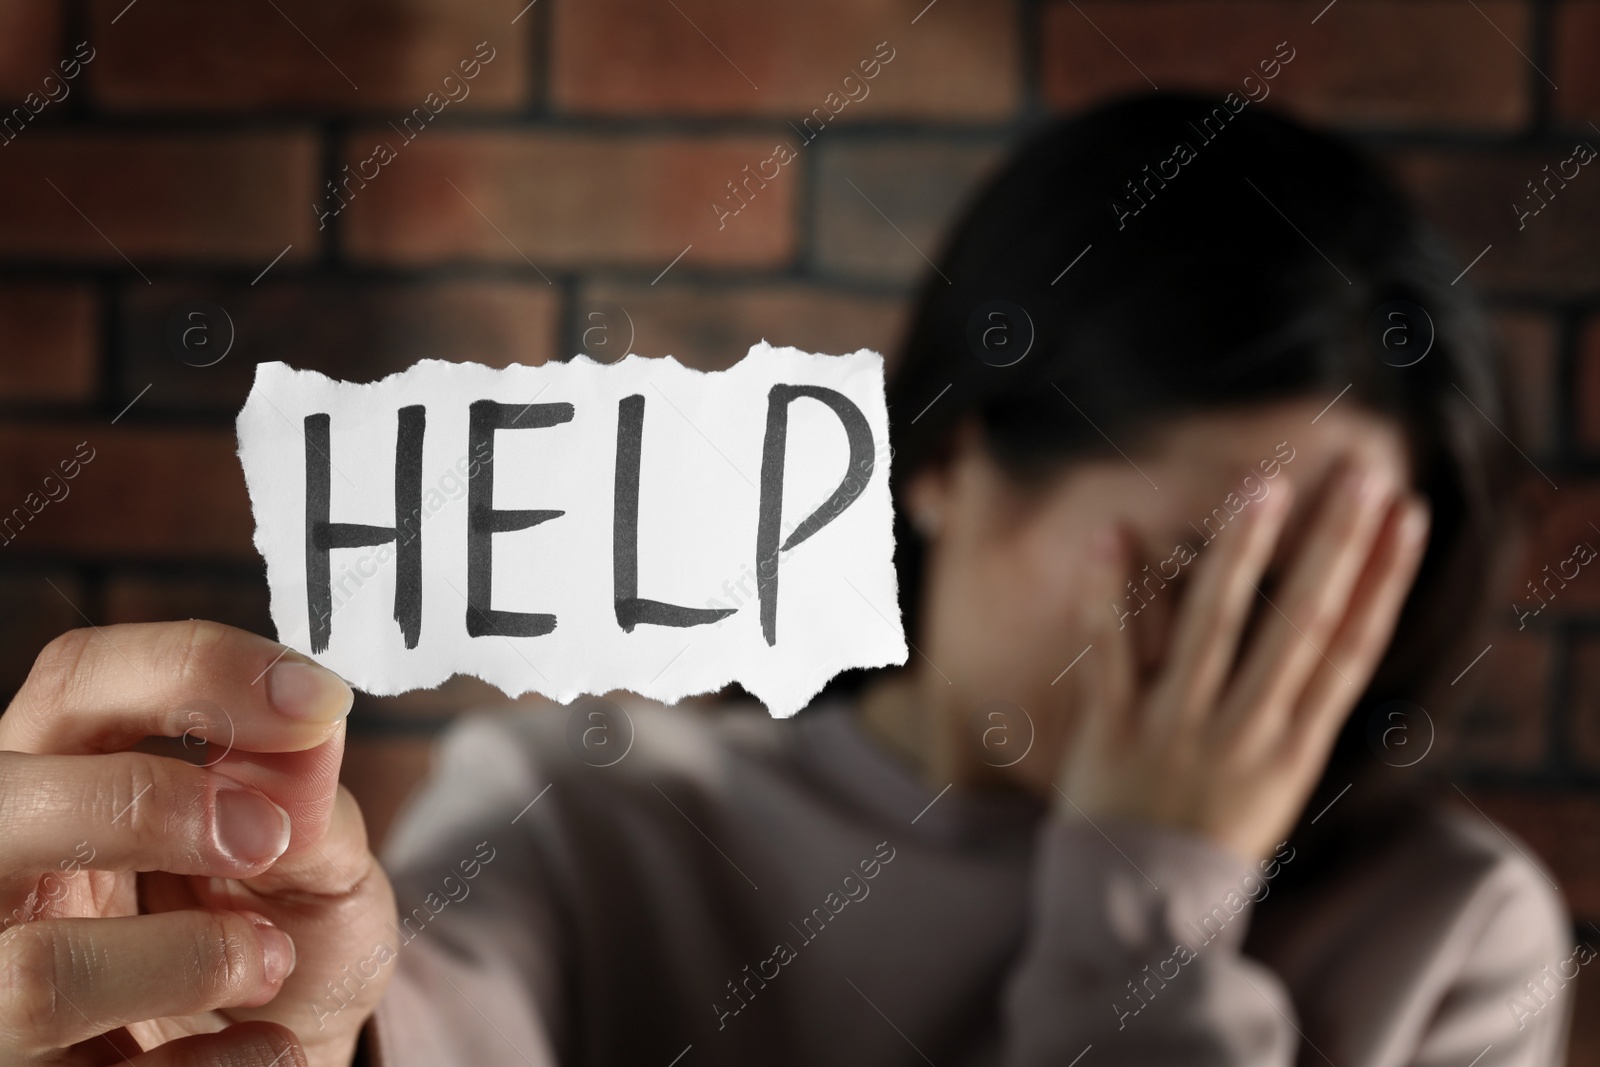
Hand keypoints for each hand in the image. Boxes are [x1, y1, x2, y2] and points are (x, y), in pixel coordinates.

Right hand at [0, 621, 397, 1066]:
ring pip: (36, 973)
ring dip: (189, 959)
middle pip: (6, 800)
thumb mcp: (317, 863)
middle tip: (262, 838)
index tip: (314, 700)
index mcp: (66, 775)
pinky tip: (266, 1044)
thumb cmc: (286, 936)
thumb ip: (308, 803)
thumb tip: (308, 731)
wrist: (293, 1050)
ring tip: (269, 959)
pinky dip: (222, 1064)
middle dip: (147, 806)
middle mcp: (5, 872)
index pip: (82, 678)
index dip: (195, 668)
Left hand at [1055, 461, 1429, 859]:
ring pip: (1214, 628)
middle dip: (1334, 545)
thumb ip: (1289, 703)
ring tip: (1264, 488)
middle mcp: (1245, 734)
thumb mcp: (1274, 778)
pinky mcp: (1111, 733)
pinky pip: (1110, 651)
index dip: (1383, 577)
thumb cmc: (1210, 833)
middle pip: (1300, 625)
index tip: (1406, 514)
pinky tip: (1116, 532)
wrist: (1139, 912)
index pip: (1350, 646)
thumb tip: (1321, 617)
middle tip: (1360, 474)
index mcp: (1294, 747)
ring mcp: (1177, 731)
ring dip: (1240, 553)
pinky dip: (1111, 591)